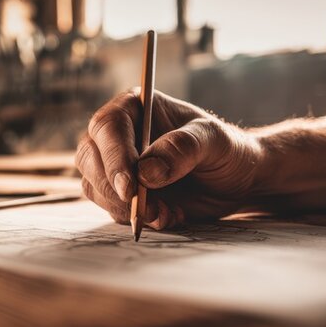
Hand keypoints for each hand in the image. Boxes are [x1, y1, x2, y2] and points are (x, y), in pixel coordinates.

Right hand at [76, 89, 263, 228]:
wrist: (235, 180)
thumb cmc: (225, 149)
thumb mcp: (214, 141)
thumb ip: (183, 148)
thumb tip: (146, 172)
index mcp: (135, 108)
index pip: (108, 127)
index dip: (114, 157)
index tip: (129, 187)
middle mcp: (118, 134)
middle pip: (90, 157)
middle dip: (113, 188)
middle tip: (145, 209)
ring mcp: (115, 165)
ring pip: (94, 186)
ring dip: (124, 208)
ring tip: (165, 213)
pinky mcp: (120, 193)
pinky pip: (112, 209)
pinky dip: (135, 219)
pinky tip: (168, 216)